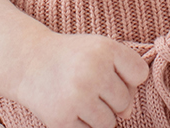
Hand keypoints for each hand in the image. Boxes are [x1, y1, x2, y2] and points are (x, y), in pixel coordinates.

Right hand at [14, 33, 148, 127]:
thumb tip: (127, 114)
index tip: (110, 71)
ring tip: (79, 97)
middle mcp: (92, 71)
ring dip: (97, 115)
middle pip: (125, 102)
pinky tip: (70, 107)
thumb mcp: (99, 51)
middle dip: (111, 99)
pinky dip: (82, 125)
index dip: (128, 77)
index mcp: (105, 49)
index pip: (140, 74)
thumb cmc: (71, 57)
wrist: (28, 62)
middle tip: (88, 84)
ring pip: (109, 122)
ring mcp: (77, 96)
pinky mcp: (62, 118)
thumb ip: (123, 76)